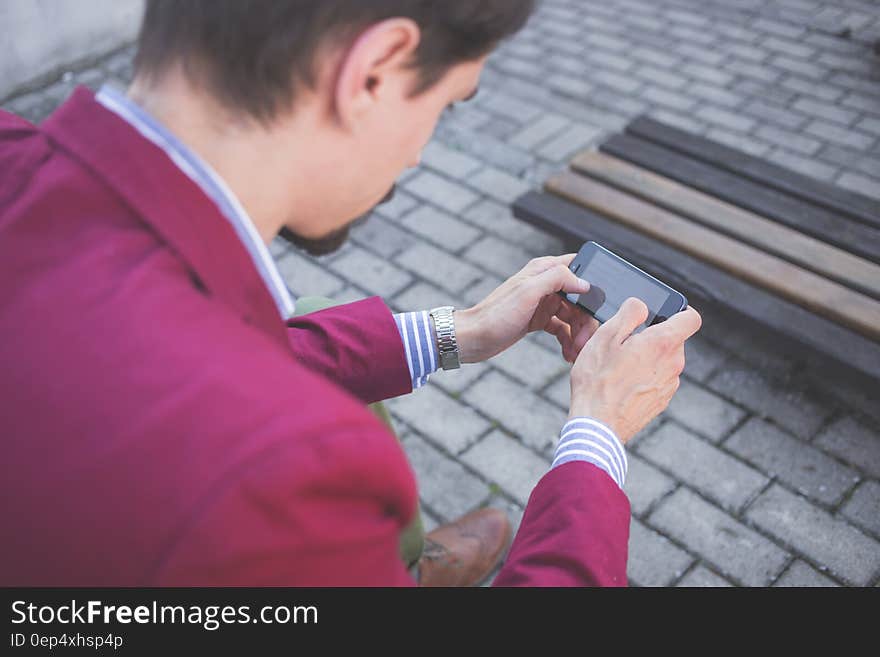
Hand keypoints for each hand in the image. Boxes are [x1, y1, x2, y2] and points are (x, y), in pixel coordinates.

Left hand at [455, 254, 598, 363]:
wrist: (474, 339)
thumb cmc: (496, 315)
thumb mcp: (527, 293)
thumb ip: (556, 279)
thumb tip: (584, 281)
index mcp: (543, 270)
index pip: (579, 267)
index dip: (593, 284)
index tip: (599, 306)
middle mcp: (545, 284)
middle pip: (580, 298)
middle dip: (586, 320)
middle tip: (584, 342)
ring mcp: (542, 303)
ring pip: (573, 315)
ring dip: (578, 334)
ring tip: (575, 352)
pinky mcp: (538, 319)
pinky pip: (562, 328)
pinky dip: (568, 340)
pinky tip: (568, 354)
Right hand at [569, 297, 701, 443]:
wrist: (597, 425)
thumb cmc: (598, 381)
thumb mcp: (606, 336)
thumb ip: (629, 313)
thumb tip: (641, 304)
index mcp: (663, 343)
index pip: (691, 318)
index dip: (679, 311)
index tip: (661, 314)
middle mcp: (673, 363)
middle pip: (672, 339)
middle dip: (651, 337)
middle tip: (622, 344)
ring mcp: (669, 384)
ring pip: (663, 360)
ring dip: (646, 358)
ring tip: (617, 367)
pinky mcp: (661, 401)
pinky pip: (657, 379)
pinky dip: (643, 377)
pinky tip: (621, 384)